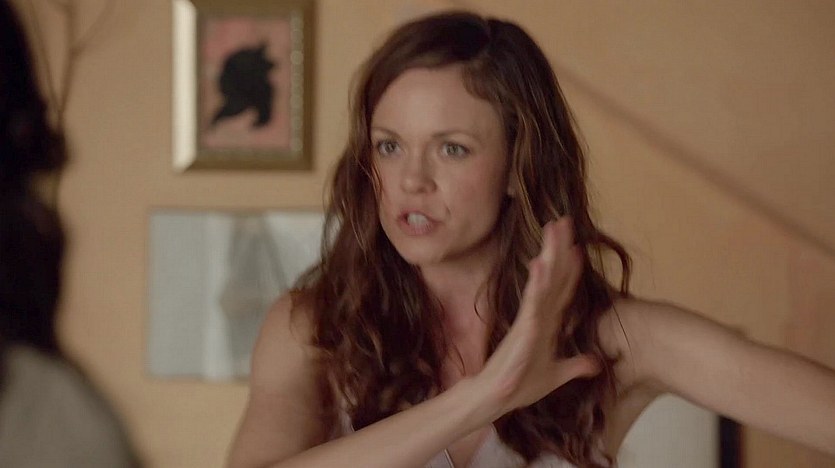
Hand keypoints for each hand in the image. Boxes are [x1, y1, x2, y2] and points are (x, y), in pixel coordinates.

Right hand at [475, 217, 599, 417]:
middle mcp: (539, 315)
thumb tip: (596, 362)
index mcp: (547, 323)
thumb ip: (575, 366)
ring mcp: (530, 319)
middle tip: (564, 220)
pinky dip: (537, 283)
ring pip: (544, 280)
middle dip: (559, 248)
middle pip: (553, 276)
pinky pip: (532, 302)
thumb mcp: (556, 375)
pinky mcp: (523, 329)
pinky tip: (540, 264)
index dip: (571, 269)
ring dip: (550, 254)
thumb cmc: (520, 385)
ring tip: (555, 228)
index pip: (563, 290)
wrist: (497, 398)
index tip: (579, 247)